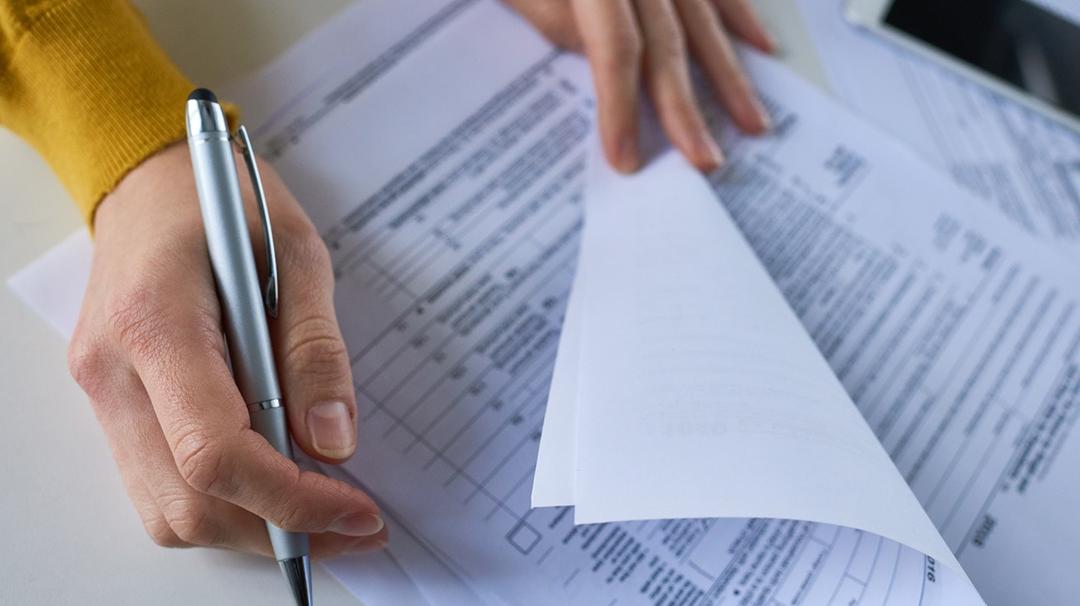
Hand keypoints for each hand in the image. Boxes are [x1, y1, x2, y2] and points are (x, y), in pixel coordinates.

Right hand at [68, 142, 386, 556]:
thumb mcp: (296, 255)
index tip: (356, 510)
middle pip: (188, 502)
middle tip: (355, 522)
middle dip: (280, 528)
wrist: (151, 181)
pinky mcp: (114, 406)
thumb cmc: (225, 202)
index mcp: (156, 325)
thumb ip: (314, 351)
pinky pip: (161, 486)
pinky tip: (276, 482)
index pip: (215, 454)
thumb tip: (334, 443)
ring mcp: (103, 395)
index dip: (291, 498)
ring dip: (253, 527)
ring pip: (169, 511)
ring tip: (323, 509)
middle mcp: (112, 372)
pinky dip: (224, 503)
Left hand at [506, 0, 773, 172]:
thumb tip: (595, 60)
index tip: (625, 158)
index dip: (620, 107)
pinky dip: (741, 16)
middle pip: (669, 43)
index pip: (617, 49)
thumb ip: (551, 14)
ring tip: (753, 123)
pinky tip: (763, 47)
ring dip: (730, 75)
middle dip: (685, 109)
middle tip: (704, 162)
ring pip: (705, 19)